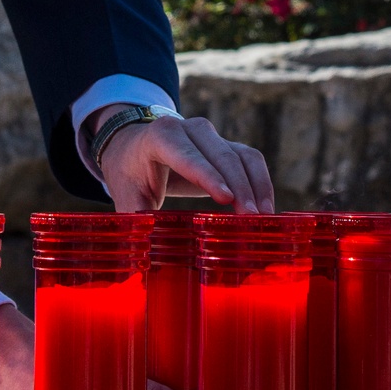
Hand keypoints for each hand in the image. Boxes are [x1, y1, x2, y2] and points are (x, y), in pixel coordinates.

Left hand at [97, 111, 274, 213]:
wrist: (133, 145)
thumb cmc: (130, 172)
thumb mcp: (125, 193)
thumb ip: (134, 221)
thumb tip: (142, 260)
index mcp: (160, 136)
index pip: (186, 154)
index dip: (207, 175)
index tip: (226, 198)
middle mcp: (189, 129)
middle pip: (220, 154)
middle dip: (239, 186)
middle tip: (250, 218)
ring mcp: (211, 135)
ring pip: (241, 156)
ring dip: (256, 185)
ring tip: (263, 217)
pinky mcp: (227, 145)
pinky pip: (251, 160)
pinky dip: (261, 182)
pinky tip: (265, 208)